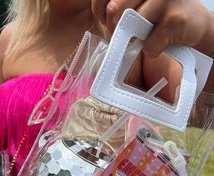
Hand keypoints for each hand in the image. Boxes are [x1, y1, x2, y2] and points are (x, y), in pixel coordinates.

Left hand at [92, 0, 213, 56]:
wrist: (195, 24)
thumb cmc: (162, 16)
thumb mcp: (139, 5)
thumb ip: (121, 6)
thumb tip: (101, 16)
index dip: (99, 9)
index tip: (105, 20)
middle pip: (115, 9)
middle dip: (117, 28)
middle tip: (128, 33)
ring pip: (131, 27)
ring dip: (136, 40)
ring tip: (148, 37)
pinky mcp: (174, 19)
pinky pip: (148, 45)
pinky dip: (152, 51)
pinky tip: (161, 43)